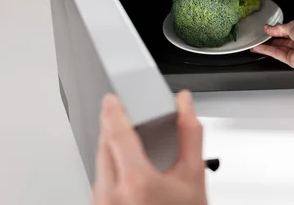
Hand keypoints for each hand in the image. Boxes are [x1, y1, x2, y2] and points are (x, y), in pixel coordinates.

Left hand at [93, 90, 207, 204]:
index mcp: (136, 182)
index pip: (117, 134)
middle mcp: (111, 195)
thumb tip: (184, 105)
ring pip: (99, 163)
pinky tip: (128, 168)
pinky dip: (111, 167)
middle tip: (125, 115)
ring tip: (131, 143)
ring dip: (112, 148)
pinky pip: (99, 180)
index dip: (114, 111)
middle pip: (104, 146)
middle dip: (114, 128)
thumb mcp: (194, 175)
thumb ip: (190, 133)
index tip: (112, 99)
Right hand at [251, 21, 293, 69]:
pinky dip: (268, 51)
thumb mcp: (291, 25)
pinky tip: (260, 48)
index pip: (285, 32)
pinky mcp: (292, 61)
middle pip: (281, 42)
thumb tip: (268, 28)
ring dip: (266, 47)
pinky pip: (277, 55)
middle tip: (258, 38)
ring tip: (256, 44)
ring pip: (278, 49)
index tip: (265, 31)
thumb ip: (278, 28)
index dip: (275, 32)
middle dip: (269, 40)